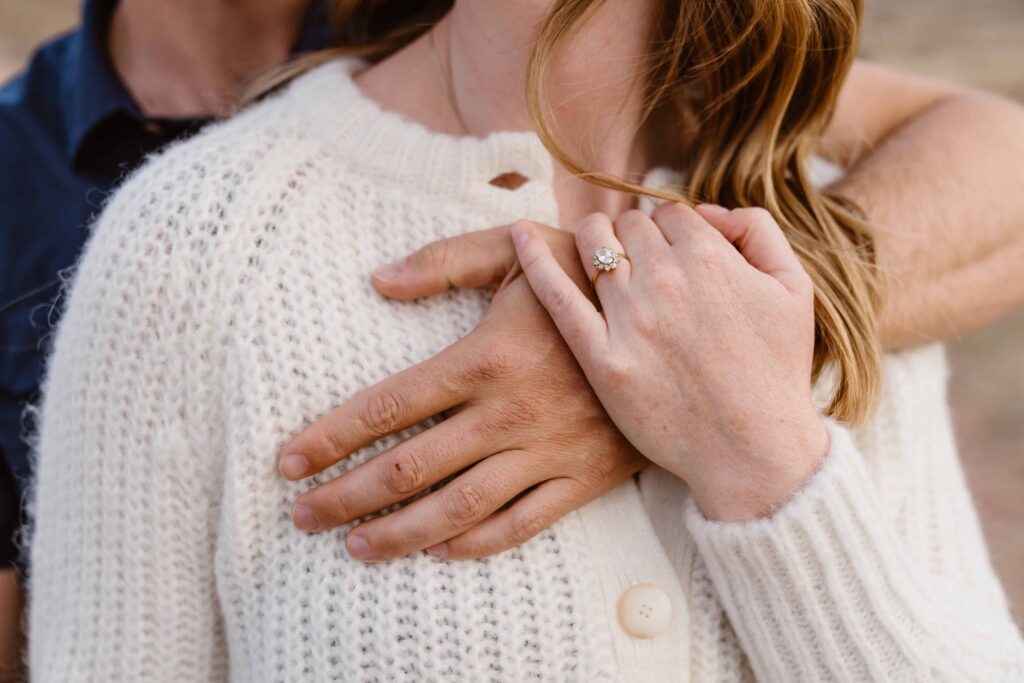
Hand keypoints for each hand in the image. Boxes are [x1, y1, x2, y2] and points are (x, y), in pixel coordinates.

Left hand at [279, 225, 644, 560]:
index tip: (287, 461)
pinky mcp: (582, 478)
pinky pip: (521, 524)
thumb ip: (446, 261)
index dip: (331, 437)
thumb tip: (376, 280)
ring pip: (457, 509)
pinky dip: (476, 544)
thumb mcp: (519, 248)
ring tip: (352, 547)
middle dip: (346, 496)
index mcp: (485, 358)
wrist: (681, 319)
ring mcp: (546, 452)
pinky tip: (439, 551)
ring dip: (398, 534)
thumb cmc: (590, 276)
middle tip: (300, 516)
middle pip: (408, 469)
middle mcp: (508, 414)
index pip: (388, 406)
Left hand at [511, 204, 829, 521]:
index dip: (671, 231)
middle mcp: (665, 279)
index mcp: (710, 257)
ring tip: (597, 256)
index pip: (670, 213)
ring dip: (595, 241)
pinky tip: (518, 235)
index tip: (671, 255)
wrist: (755, 449)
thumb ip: (758, 232)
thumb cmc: (776, 372)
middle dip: (634, 236)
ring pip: (593, 246)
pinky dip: (534, 258)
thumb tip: (708, 212)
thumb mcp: (795, 289)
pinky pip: (557, 295)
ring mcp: (629, 319)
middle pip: (630, 225)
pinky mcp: (600, 358)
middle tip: (638, 263)